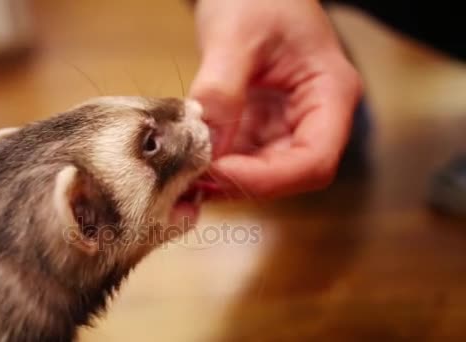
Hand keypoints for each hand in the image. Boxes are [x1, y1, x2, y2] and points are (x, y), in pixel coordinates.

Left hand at [189, 0, 361, 197]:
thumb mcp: (236, 35)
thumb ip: (221, 88)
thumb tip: (203, 143)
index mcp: (331, 93)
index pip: (315, 160)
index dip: (269, 178)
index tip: (219, 170)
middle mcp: (314, 117)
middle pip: (289, 174)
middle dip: (241, 182)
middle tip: (190, 178)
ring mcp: (286, 123)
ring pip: (261, 171)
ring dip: (224, 179)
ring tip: (183, 174)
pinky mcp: (260, 124)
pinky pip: (241, 155)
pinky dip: (215, 164)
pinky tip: (187, 161)